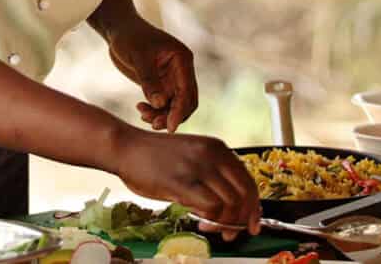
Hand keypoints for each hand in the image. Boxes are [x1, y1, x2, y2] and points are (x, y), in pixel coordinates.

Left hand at [107, 17, 197, 132]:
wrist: (119, 30)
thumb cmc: (129, 37)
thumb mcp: (138, 57)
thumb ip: (149, 81)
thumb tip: (160, 104)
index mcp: (182, 59)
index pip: (187, 91)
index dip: (180, 111)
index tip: (169, 127)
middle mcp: (181, 70)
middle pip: (186, 102)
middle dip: (172, 116)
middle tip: (153, 125)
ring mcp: (172, 78)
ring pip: (174, 105)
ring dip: (161, 115)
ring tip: (142, 115)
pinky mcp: (161, 84)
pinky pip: (163, 104)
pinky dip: (155, 111)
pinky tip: (141, 109)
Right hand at [115, 128, 261, 237]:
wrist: (126, 147)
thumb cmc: (156, 157)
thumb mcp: (192, 156)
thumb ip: (213, 174)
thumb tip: (234, 206)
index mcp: (218, 147)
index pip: (248, 180)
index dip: (254, 206)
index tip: (252, 224)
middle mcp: (212, 154)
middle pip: (245, 194)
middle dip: (243, 219)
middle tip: (232, 233)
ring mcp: (197, 167)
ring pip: (230, 203)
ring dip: (225, 222)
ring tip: (210, 228)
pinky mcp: (181, 181)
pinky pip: (210, 206)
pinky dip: (210, 218)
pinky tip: (197, 218)